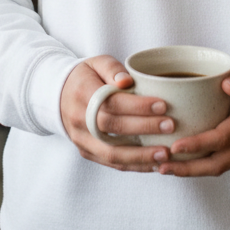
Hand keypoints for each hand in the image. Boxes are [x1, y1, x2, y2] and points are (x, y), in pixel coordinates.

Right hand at [60, 55, 174, 171]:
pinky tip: (154, 165)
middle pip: (113, 128)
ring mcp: (82, 140)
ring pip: (111, 153)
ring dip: (141, 156)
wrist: (59, 96)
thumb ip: (112, 68)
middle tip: (170, 126)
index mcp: (82, 93)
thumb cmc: (86, 77)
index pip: (112, 102)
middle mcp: (79, 120)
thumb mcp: (97, 63)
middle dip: (144, 128)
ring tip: (165, 153)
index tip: (162, 105)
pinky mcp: (87, 152)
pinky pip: (111, 163)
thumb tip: (127, 80)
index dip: (137, 106)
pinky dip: (134, 166)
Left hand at [158, 59, 229, 176]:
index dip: (198, 145)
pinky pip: (222, 162)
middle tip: (162, 165)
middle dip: (188, 167)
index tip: (175, 146)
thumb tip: (226, 85)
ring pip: (219, 167)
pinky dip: (202, 166)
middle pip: (218, 163)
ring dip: (192, 170)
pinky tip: (183, 161)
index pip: (222, 138)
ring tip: (165, 167)